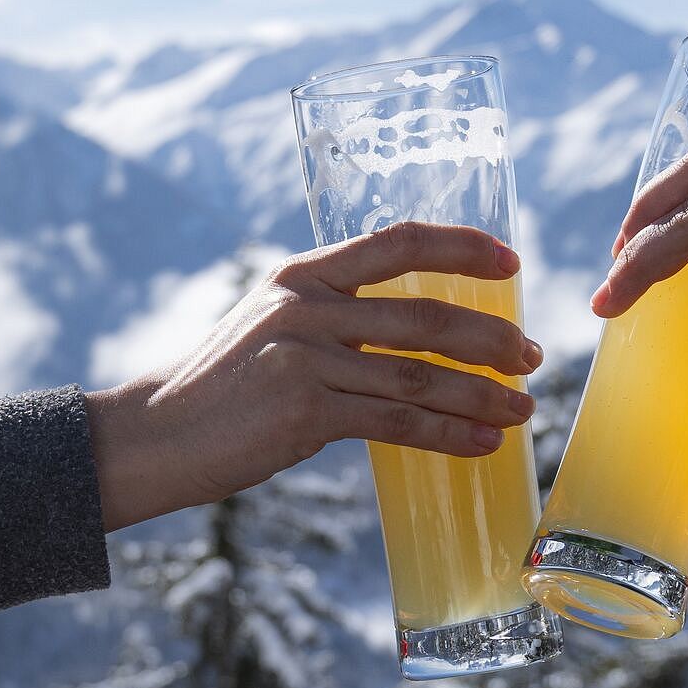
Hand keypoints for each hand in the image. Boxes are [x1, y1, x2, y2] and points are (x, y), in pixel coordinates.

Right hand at [86, 225, 541, 531]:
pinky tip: (479, 445)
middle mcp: (307, 308)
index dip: (461, 246)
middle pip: (426, 316)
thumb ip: (331, 318)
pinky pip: (397, 423)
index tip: (511, 261)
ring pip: (420, 377)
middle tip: (532, 356)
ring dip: (481, 396)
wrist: (156, 435)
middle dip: (490, 340)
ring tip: (520, 409)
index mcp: (302, 275)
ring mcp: (306, 360)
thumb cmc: (221, 386)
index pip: (397, 242)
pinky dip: (447, 436)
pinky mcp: (305, 414)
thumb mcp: (269, 325)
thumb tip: (412, 336)